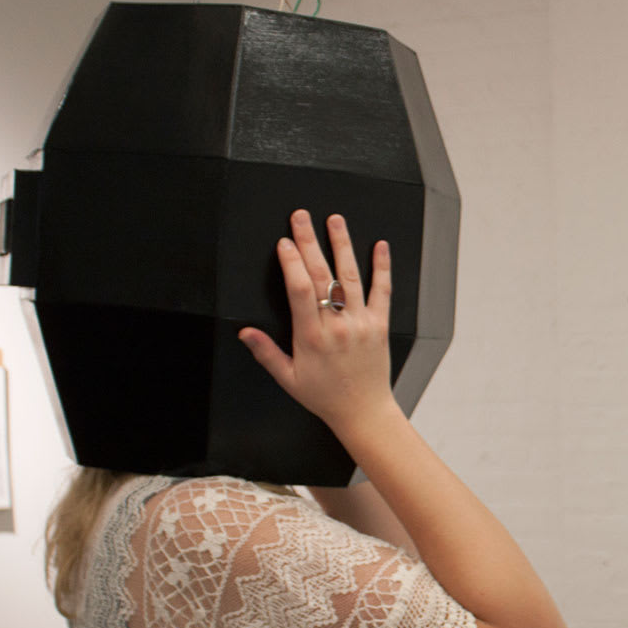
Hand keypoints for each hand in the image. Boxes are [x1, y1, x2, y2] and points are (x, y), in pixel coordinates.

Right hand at [239, 210, 396, 435]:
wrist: (363, 411)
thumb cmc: (324, 396)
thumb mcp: (288, 378)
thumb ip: (266, 352)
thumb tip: (244, 331)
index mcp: (311, 337)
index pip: (300, 290)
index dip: (291, 262)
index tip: (284, 242)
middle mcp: (337, 326)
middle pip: (322, 275)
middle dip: (309, 242)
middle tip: (301, 217)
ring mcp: (361, 323)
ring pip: (351, 277)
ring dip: (342, 245)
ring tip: (335, 220)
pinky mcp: (380, 325)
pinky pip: (383, 291)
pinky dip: (382, 267)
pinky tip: (380, 246)